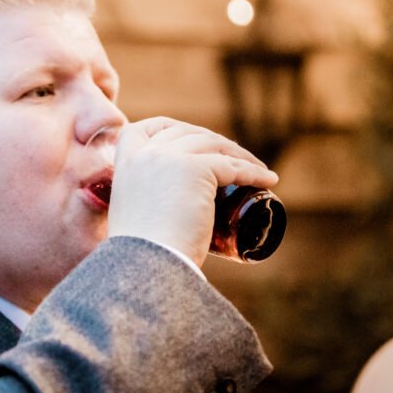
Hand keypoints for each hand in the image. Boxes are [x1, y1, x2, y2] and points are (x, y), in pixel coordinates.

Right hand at [107, 117, 278, 267]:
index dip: (171, 128)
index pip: (145, 128)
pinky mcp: (196, 169)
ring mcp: (169, 157)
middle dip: (214, 141)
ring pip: (214, 145)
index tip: (192, 139)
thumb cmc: (143, 253)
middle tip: (234, 159)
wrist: (147, 265)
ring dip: (240, 156)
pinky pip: (234, 166)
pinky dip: (254, 173)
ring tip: (257, 171)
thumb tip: (163, 210)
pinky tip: (268, 180)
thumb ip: (142, 201)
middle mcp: (144, 152)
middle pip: (186, 132)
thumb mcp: (133, 213)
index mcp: (125, 161)